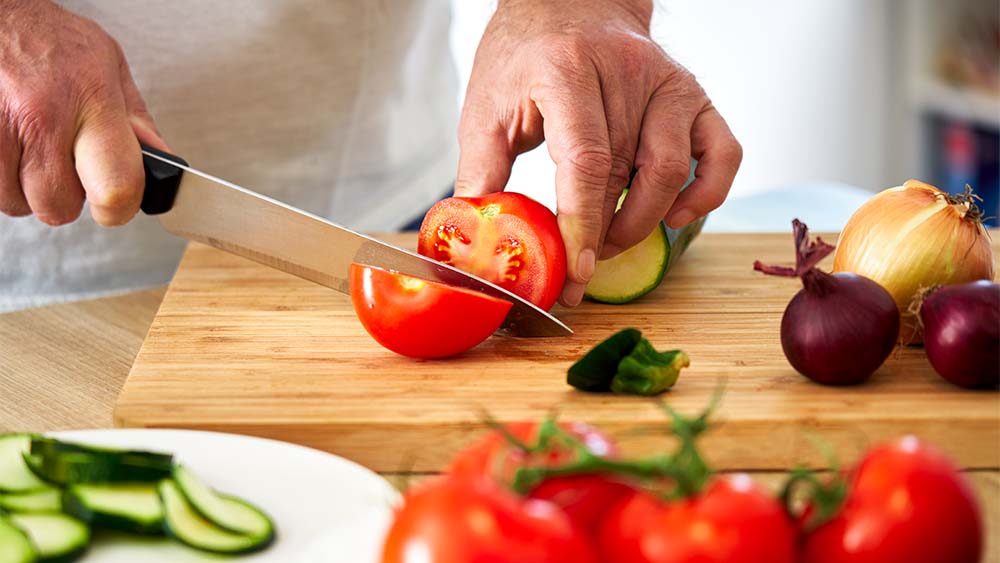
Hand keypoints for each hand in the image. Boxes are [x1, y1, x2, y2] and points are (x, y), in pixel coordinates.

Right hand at [0, 0, 166, 225]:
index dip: (119, 208)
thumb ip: (136, 121)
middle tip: (66, 163)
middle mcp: (41, 117)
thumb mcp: (108, 66)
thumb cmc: (50, 40)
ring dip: (27, 187)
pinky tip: (11, 145)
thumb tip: (163, 163)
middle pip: (58, 206)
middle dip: (65, 195)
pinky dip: (2, 178)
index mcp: (90, 100)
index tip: (116, 205)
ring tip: (34, 146)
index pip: (115, 186)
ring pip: (18, 203)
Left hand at [456, 0, 741, 305]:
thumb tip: (479, 229)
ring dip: (644, 221)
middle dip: (605, 234)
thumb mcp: (487, 104)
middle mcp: (628, 73)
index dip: (582, 224)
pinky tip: (672, 214)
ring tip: (610, 240)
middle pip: (628, 174)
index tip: (574, 272)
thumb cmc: (526, 57)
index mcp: (568, 71)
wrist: (572, 5)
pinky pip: (723, 153)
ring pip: (674, 170)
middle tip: (580, 263)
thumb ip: (481, 167)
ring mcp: (669, 83)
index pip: (586, 161)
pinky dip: (706, 194)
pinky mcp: (694, 96)